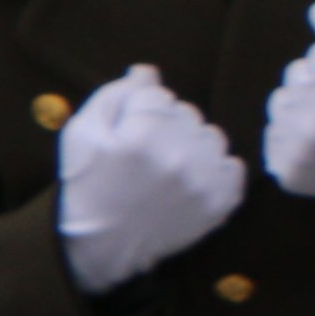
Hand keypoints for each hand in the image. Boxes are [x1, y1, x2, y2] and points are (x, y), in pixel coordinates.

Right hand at [55, 66, 246, 294]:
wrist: (103, 243)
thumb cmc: (87, 184)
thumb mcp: (82, 133)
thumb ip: (115, 96)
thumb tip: (148, 71)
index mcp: (142, 136)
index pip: (157, 96)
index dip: (139, 111)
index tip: (128, 134)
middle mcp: (179, 156)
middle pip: (186, 113)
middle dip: (166, 125)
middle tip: (145, 154)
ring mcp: (204, 181)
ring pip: (211, 136)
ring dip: (192, 144)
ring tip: (166, 167)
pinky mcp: (221, 202)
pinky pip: (232, 165)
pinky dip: (214, 168)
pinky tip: (189, 180)